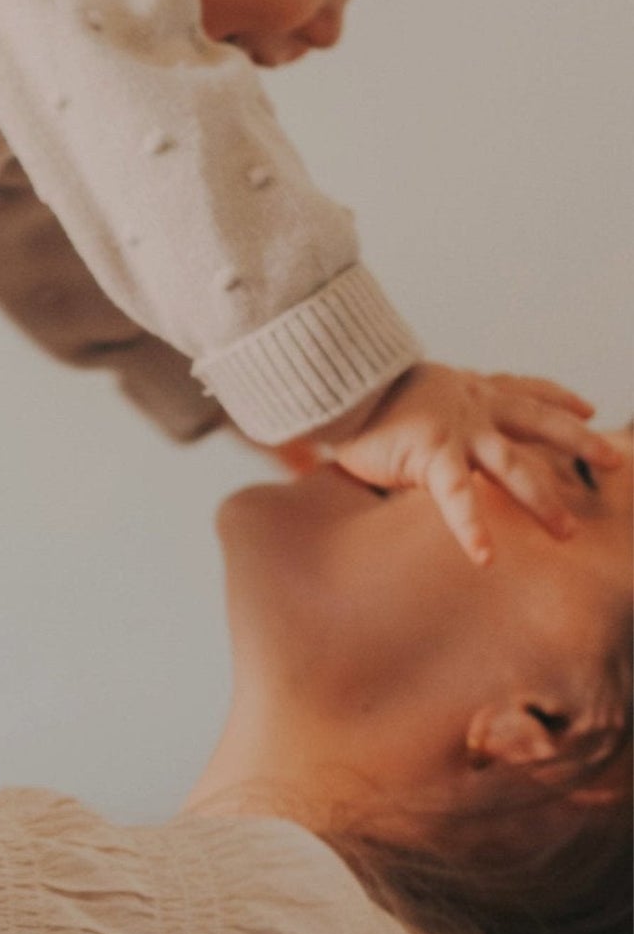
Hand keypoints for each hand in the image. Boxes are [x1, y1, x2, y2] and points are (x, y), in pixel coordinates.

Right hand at [323, 363, 621, 563]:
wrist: (328, 376)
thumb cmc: (348, 390)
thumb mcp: (392, 393)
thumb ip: (399, 412)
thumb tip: (360, 429)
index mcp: (462, 387)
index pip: (520, 388)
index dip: (556, 397)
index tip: (584, 406)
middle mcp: (469, 404)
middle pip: (537, 422)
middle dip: (578, 441)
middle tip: (614, 461)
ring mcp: (455, 429)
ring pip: (515, 465)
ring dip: (543, 500)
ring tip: (565, 533)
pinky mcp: (432, 453)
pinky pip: (458, 498)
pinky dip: (472, 528)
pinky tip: (486, 558)